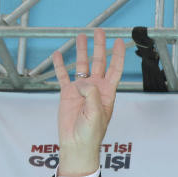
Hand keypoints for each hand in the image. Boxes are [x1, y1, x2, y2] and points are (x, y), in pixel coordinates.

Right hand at [52, 29, 124, 176]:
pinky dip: (60, 65)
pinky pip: (63, 76)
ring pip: (82, 66)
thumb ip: (91, 94)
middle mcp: (95, 89)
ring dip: (82, 51)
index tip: (119, 42)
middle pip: (98, 63)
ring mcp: (81, 90)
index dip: (117, 56)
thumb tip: (82, 82)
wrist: (77, 144)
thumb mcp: (96, 113)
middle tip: (99, 32)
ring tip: (80, 37)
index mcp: (107, 93)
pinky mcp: (67, 94)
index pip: (114, 70)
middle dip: (99, 47)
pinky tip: (59, 55)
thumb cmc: (91, 133)